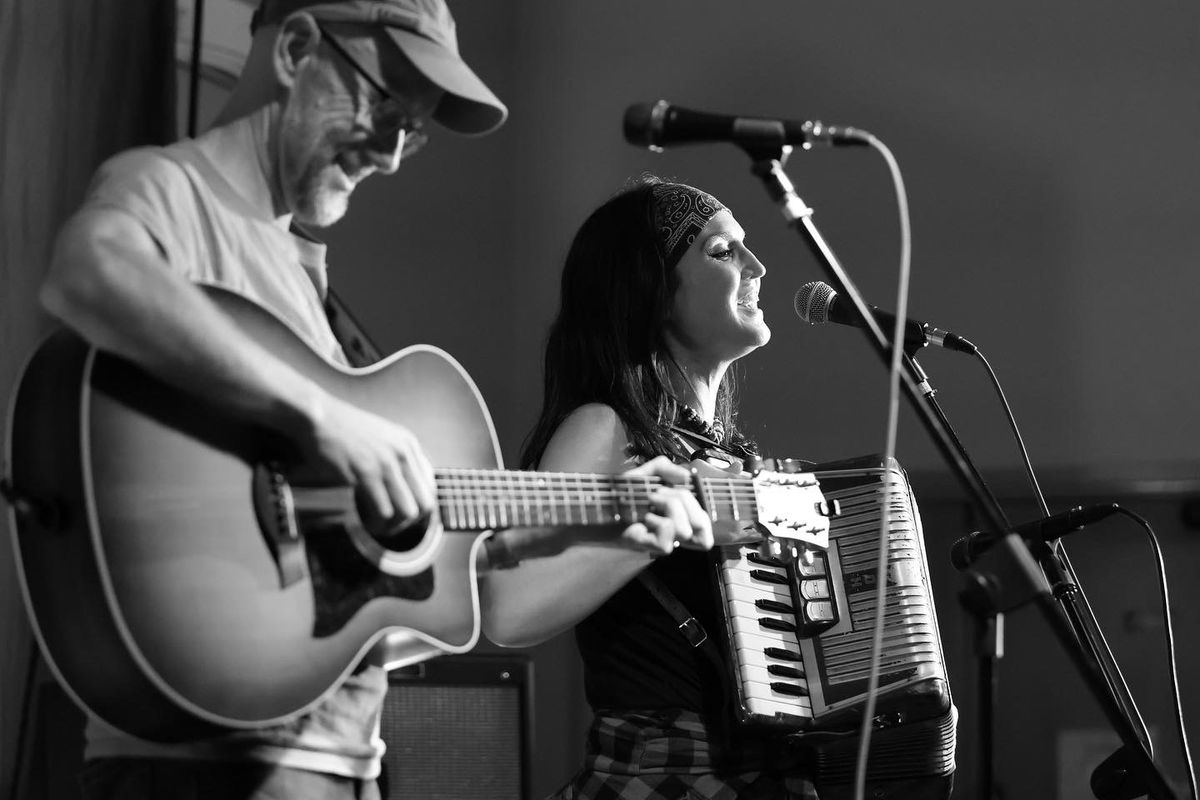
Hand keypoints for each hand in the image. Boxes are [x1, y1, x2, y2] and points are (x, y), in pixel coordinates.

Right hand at [291, 393, 435, 536]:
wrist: (318, 417)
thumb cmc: (343, 428)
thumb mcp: (381, 436)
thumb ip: (396, 455)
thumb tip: (404, 485)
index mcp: (408, 444)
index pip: (430, 486)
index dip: (419, 505)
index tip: (403, 512)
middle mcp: (402, 454)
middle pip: (425, 503)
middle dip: (410, 521)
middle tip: (392, 525)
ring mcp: (385, 464)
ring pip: (407, 511)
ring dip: (394, 526)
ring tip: (379, 527)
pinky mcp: (365, 474)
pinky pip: (383, 511)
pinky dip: (377, 523)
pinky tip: (366, 522)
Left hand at [619, 456, 714, 555]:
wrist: (595, 505)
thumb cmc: (618, 495)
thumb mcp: (644, 474)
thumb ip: (665, 468)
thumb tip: (686, 476)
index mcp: (677, 518)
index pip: (705, 524)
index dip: (699, 508)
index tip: (680, 492)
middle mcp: (673, 531)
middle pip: (701, 522)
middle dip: (682, 499)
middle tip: (658, 494)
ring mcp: (663, 540)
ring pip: (685, 529)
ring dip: (668, 506)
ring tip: (650, 503)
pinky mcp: (650, 545)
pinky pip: (669, 535)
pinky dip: (657, 521)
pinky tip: (644, 519)